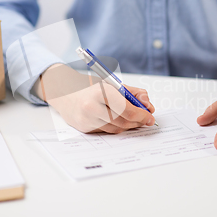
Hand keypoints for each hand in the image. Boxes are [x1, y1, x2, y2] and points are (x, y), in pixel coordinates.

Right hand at [33, 64, 155, 133]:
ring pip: (116, 129)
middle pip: (123, 121)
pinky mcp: (84, 128)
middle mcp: (92, 107)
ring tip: (135, 120)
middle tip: (146, 120)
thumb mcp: (114, 84)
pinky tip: (121, 122)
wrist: (66, 93)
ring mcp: (86, 119)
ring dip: (129, 126)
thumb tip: (148, 106)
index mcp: (101, 92)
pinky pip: (107, 131)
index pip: (127, 109)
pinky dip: (117, 128)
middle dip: (138, 122)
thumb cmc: (92, 88)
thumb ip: (134, 93)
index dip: (141, 115)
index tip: (150, 116)